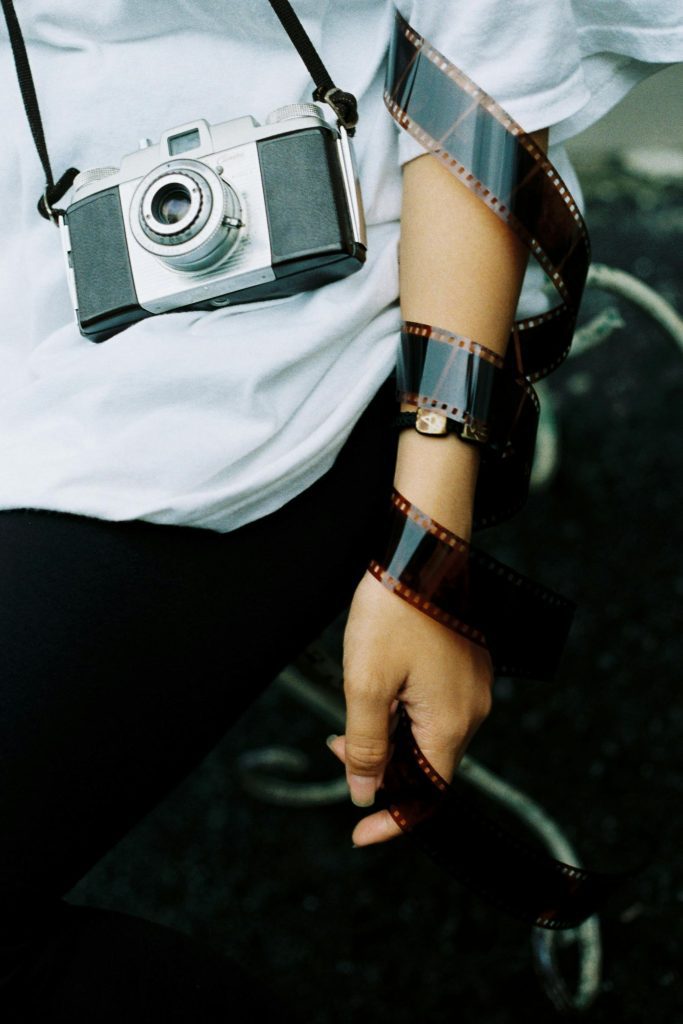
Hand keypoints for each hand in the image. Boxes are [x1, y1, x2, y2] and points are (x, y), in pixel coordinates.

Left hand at [327, 569, 493, 846]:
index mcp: (451, 722)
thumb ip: (365, 745)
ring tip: (348, 719)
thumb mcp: (366, 683)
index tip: (360, 834)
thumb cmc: (395, 610)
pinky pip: (435, 708)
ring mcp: (472, 686)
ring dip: (387, 738)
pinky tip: (376, 695)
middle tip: (336, 750)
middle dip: (380, 769)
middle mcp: (472, 710)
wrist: (422, 550)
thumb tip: (362, 791)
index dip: (394, 821)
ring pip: (428, 735)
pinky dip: (402, 714)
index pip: (427, 795)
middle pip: (427, 765)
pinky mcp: (465, 666)